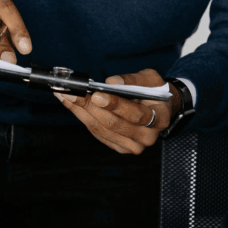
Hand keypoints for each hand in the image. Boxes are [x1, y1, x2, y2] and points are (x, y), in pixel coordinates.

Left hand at [55, 69, 182, 154]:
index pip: (135, 114)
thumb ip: (132, 80)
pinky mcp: (120, 148)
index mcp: (160, 119)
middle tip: (73, 93)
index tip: (96, 95)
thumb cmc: (153, 91)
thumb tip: (110, 83)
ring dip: (81, 112)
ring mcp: (133, 146)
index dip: (115, 104)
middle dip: (90, 107)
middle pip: (114, 124)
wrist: (158, 109)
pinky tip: (72, 105)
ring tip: (67, 96)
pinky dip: (83, 118)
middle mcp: (147, 137)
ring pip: (101, 130)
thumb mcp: (150, 78)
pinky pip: (98, 133)